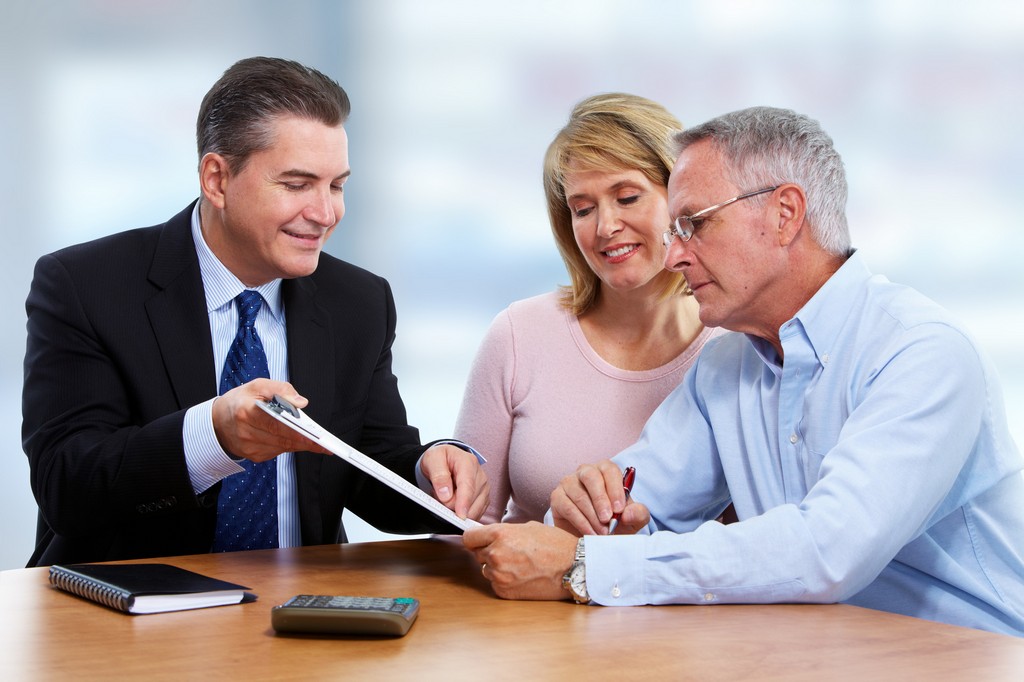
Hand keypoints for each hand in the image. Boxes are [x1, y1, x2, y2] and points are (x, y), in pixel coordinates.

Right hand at [211, 379, 329, 461]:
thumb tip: (301, 403)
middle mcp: (246, 433)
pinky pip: (278, 452)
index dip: (297, 431)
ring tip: (317, 442)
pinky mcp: (254, 456)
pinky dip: (289, 446)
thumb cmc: (240, 401)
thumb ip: (281, 389)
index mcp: (246, 412)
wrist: (218, 421)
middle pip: (282, 439)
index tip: (315, 437)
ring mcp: (249, 447)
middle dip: (305, 441)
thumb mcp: (258, 385)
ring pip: (282, 448)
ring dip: (300, 444)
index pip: (277, 424)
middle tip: (324, 444)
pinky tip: (297, 441)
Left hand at [420, 444, 489, 519]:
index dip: (464, 502)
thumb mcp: (432, 459)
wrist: (445, 459)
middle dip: (451, 504)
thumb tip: (445, 495)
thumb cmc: (440, 458)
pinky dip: (463, 512)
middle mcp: (480, 476)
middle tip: (439, 492)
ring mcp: (484, 488)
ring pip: (474, 510)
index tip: (460, 514)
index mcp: (468, 463)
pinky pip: (475, 513)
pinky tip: (455, 501)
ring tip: (447, 495)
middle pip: (470, 501)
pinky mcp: (484, 498)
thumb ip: (438, 476)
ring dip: (456, 509)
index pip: (468, 486)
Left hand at [463, 522, 577, 599]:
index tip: (480, 540)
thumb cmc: (555, 544)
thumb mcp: (527, 527)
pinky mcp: (504, 592)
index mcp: (500, 535)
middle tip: (511, 551)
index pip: (468, 538)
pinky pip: (495, 583)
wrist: (574, 567)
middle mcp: (496, 555)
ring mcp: (499, 576)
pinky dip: (505, 580)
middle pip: (477, 553)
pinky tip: (522, 575)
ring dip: (497, 567)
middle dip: (489, 551)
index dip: (475, 539)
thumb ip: (503, 532)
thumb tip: (488, 537)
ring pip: (486, 569)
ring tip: (520, 564)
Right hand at [550, 460, 649, 535]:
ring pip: (579, 495)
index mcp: (605, 471)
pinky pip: (568, 507)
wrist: (593, 538)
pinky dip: (581, 523)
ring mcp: (569, 483)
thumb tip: (627, 513)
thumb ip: (638, 514)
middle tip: (607, 520)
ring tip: (602, 533)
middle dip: (600, 499)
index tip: (619, 509)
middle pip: (590, 476)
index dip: (615, 488)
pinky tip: (590, 534)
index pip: (609, 470)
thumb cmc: (614, 524)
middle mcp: (585, 472)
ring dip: (592, 516)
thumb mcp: (632, 520)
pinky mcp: (557, 497)